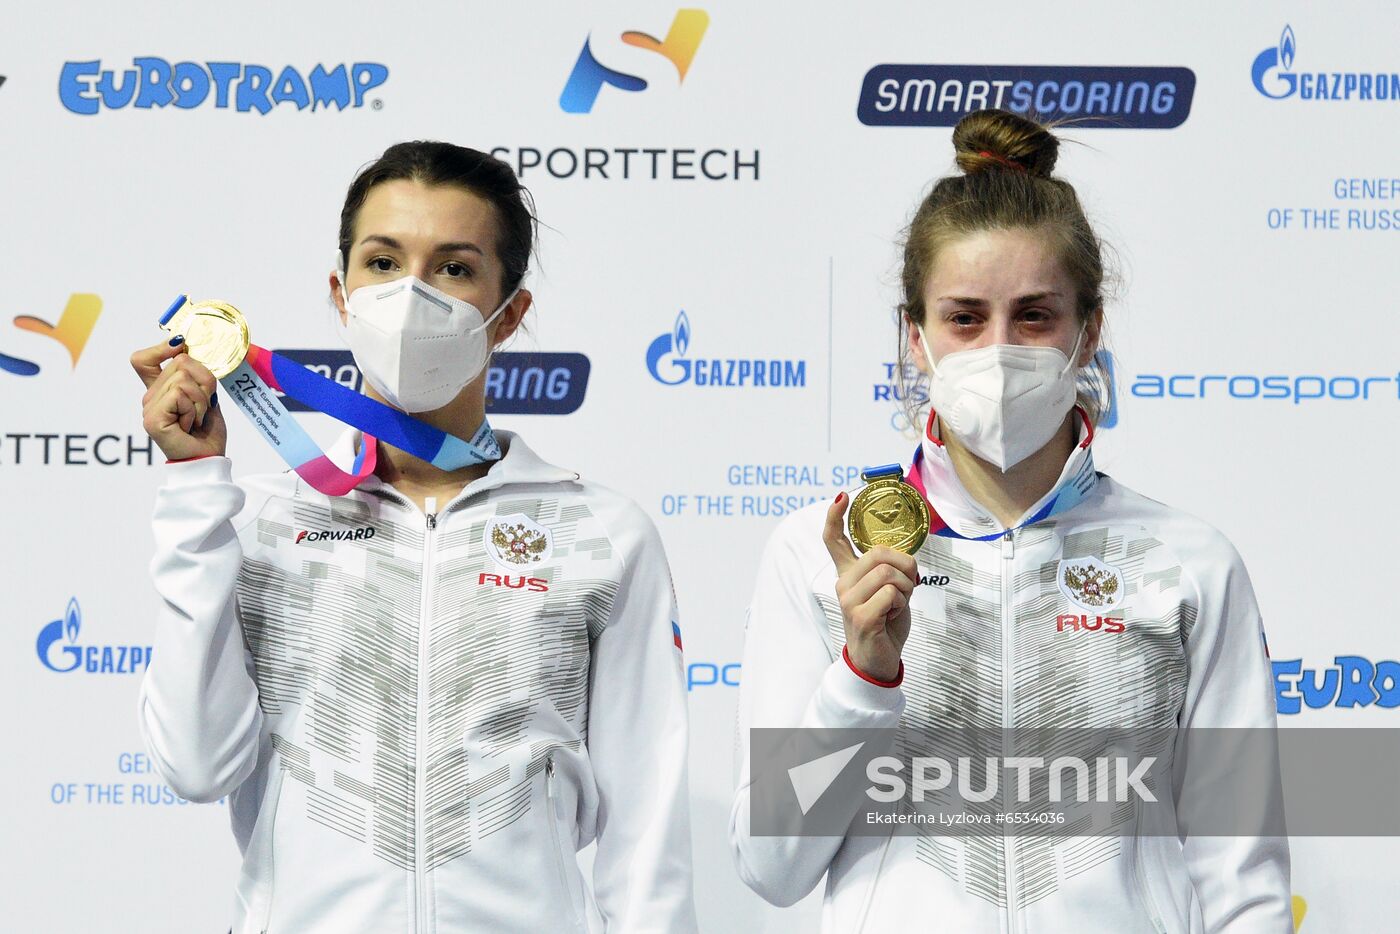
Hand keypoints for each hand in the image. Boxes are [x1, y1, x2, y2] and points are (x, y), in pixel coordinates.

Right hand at [131, 339, 227, 460]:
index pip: (142, 360)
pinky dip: (195, 410)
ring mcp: (149, 409)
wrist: (209, 459)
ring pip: (184, 379)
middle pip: (180, 363)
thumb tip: (184, 348)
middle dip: (204, 382)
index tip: (180, 345)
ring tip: (197, 420)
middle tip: (203, 408)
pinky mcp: (153, 419)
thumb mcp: (206, 396)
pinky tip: (190, 426)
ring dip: (201, 401)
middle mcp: (149, 398)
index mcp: (159, 391)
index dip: (160, 348)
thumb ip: (195, 376)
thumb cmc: (207, 432)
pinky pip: (180, 395)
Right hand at [822, 491, 918, 682]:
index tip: (842, 496)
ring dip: (906, 588)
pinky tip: (892, 617)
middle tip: (909, 585)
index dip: (836, 516)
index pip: (834, 540)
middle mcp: (843, 584)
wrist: (878, 662)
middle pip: (879, 553)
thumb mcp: (889, 592)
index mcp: (848, 575)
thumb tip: (906, 557)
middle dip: (905, 566)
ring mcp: (848, 600)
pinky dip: (902, 604)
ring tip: (898, 605)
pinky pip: (892, 594)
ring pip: (888, 573)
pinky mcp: (860, 616)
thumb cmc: (885, 625)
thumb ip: (890, 571)